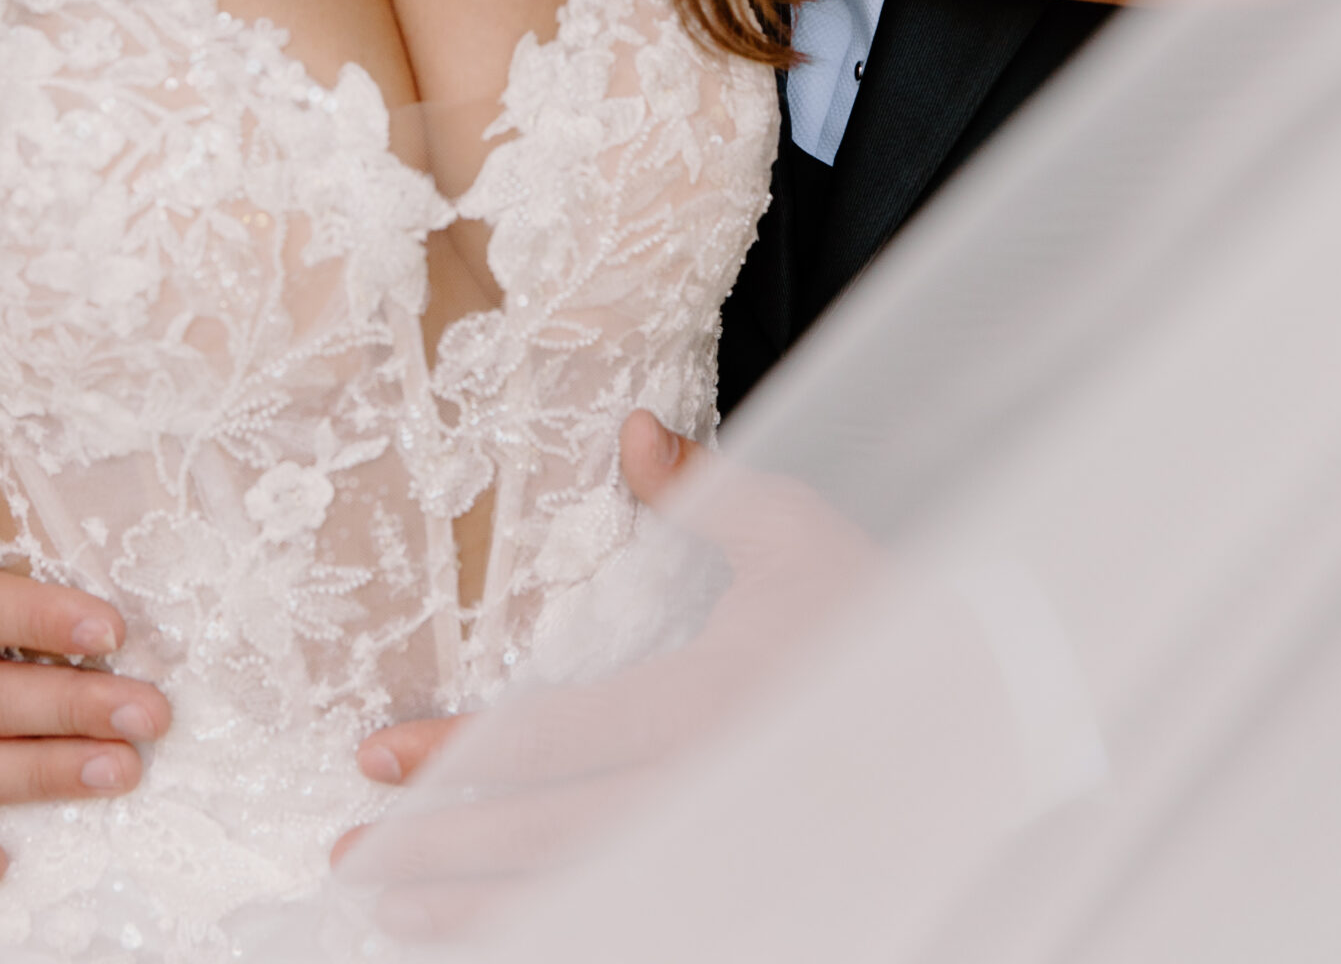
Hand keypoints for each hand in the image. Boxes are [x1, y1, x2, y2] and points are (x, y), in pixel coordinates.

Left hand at [337, 411, 882, 938]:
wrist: (987, 715)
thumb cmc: (878, 615)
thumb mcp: (797, 535)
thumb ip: (706, 490)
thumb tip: (632, 427)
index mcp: (709, 703)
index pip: (556, 736)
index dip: (459, 753)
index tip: (378, 754)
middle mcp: (707, 796)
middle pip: (549, 839)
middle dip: (442, 851)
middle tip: (353, 856)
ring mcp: (727, 862)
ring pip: (582, 902)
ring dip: (481, 915)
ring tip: (394, 916)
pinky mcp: (749, 897)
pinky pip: (635, 926)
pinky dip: (562, 935)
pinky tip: (501, 940)